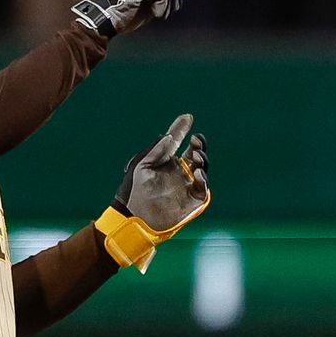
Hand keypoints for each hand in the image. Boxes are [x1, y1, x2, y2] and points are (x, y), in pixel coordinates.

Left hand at [114, 113, 208, 229]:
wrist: (132, 215)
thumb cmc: (134, 189)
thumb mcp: (145, 162)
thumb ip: (162, 145)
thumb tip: (183, 121)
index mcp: (170, 163)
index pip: (186, 146)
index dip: (192, 137)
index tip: (192, 128)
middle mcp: (181, 174)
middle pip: (198, 157)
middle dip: (200, 148)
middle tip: (196, 142)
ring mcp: (187, 188)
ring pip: (203, 171)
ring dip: (203, 161)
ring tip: (196, 157)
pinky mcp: (191, 202)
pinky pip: (203, 189)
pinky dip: (203, 180)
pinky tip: (197, 173)